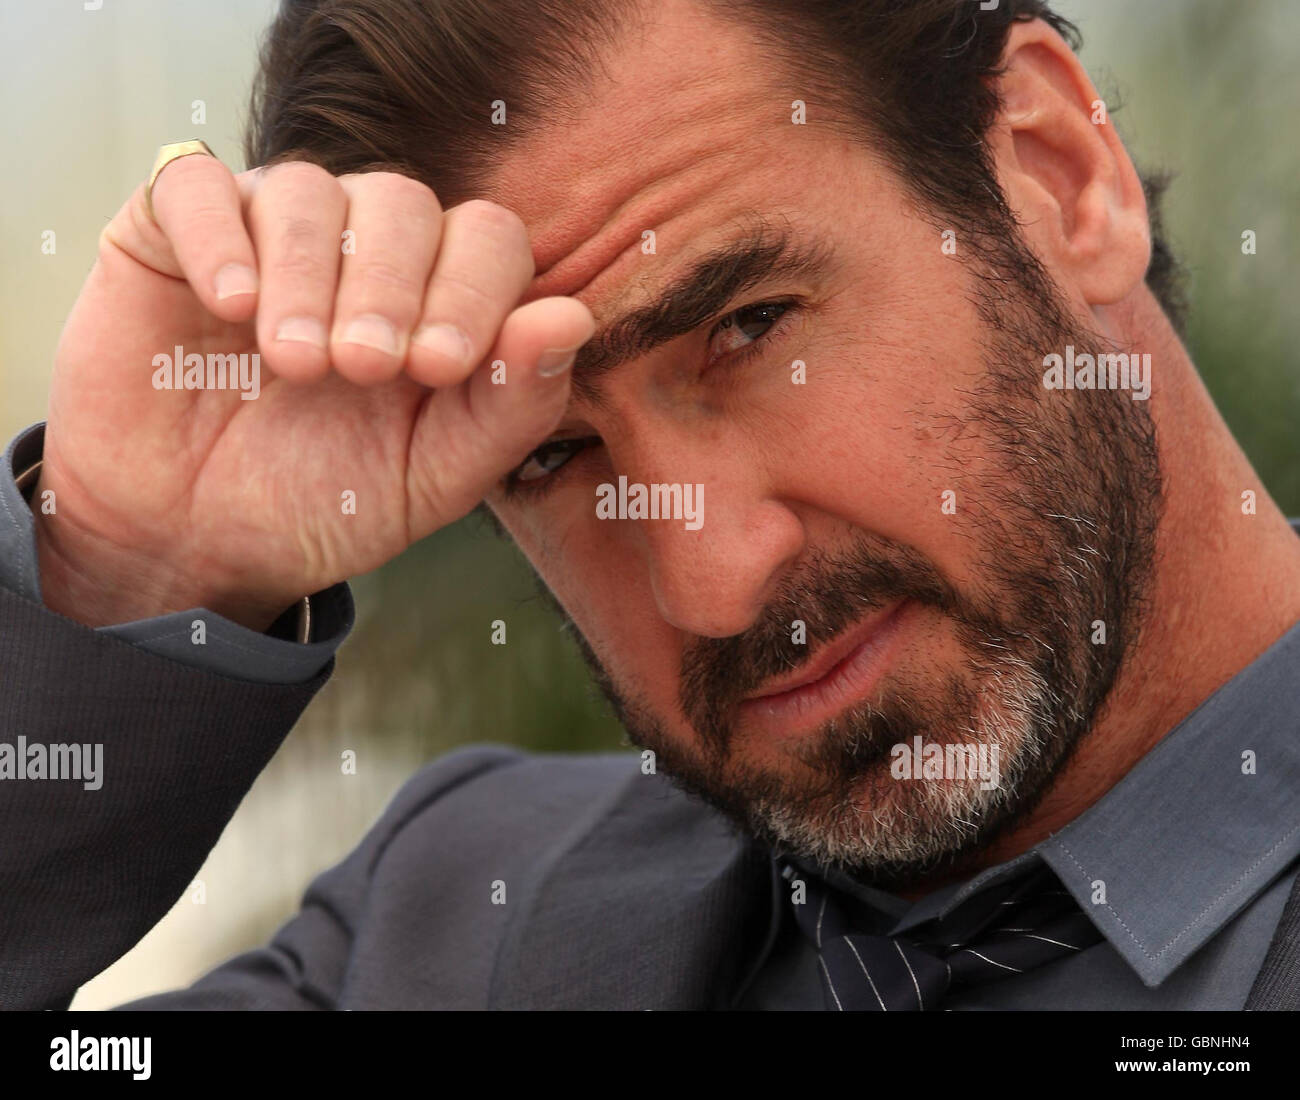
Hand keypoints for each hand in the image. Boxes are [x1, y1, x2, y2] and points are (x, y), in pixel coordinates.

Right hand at [35, 156, 591, 631]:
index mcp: (439, 300)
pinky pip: (198, 185)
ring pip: (308, 190)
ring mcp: (269, 232)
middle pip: (405, 202)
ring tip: (296, 364)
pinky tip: (230, 306)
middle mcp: (363, 250)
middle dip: (392, 287)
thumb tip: (573, 318)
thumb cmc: (325, 505)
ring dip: (309, 274)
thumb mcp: (432, 477)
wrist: (195, 539)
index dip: (474, 290)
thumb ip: (510, 406)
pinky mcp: (173, 230)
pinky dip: (220, 236)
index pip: (487, 239)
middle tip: (362, 368)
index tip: (437, 366)